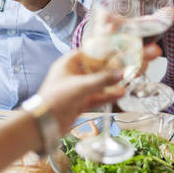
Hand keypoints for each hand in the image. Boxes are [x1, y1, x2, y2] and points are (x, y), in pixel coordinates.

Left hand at [38, 43, 162, 132]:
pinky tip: (122, 92)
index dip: (106, 49)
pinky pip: (98, 95)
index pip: (90, 51)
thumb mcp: (80, 86)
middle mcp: (74, 74)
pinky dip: (109, 94)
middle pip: (98, 67)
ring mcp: (78, 89)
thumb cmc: (56, 99)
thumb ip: (102, 79)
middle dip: (114, 66)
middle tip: (131, 62)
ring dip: (113, 82)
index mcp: (69, 63)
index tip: (122, 46)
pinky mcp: (81, 102)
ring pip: (100, 82)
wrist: (42, 126)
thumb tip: (124, 72)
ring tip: (131, 77)